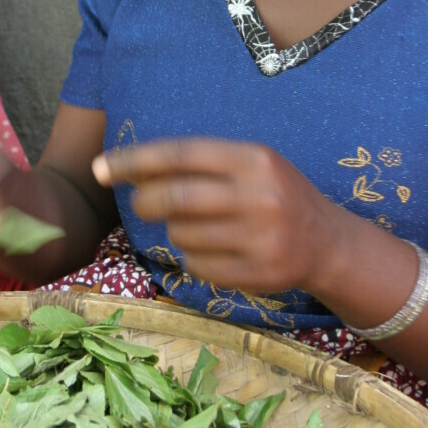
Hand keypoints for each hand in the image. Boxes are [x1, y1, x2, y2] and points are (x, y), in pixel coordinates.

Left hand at [93, 138, 335, 294]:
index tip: (100, 169)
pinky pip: (198, 266)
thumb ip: (198, 164)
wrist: (327, 243)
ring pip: (182, 235)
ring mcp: (262, 238)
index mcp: (255, 159)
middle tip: (141, 204)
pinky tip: (211, 250)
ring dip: (174, 231)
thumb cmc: (274, 195)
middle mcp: (260, 196)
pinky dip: (192, 258)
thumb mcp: (249, 165)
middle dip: (145, 201)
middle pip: (175, 198)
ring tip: (195, 226)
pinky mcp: (259, 273)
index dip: (134, 160)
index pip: (180, 155)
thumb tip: (129, 167)